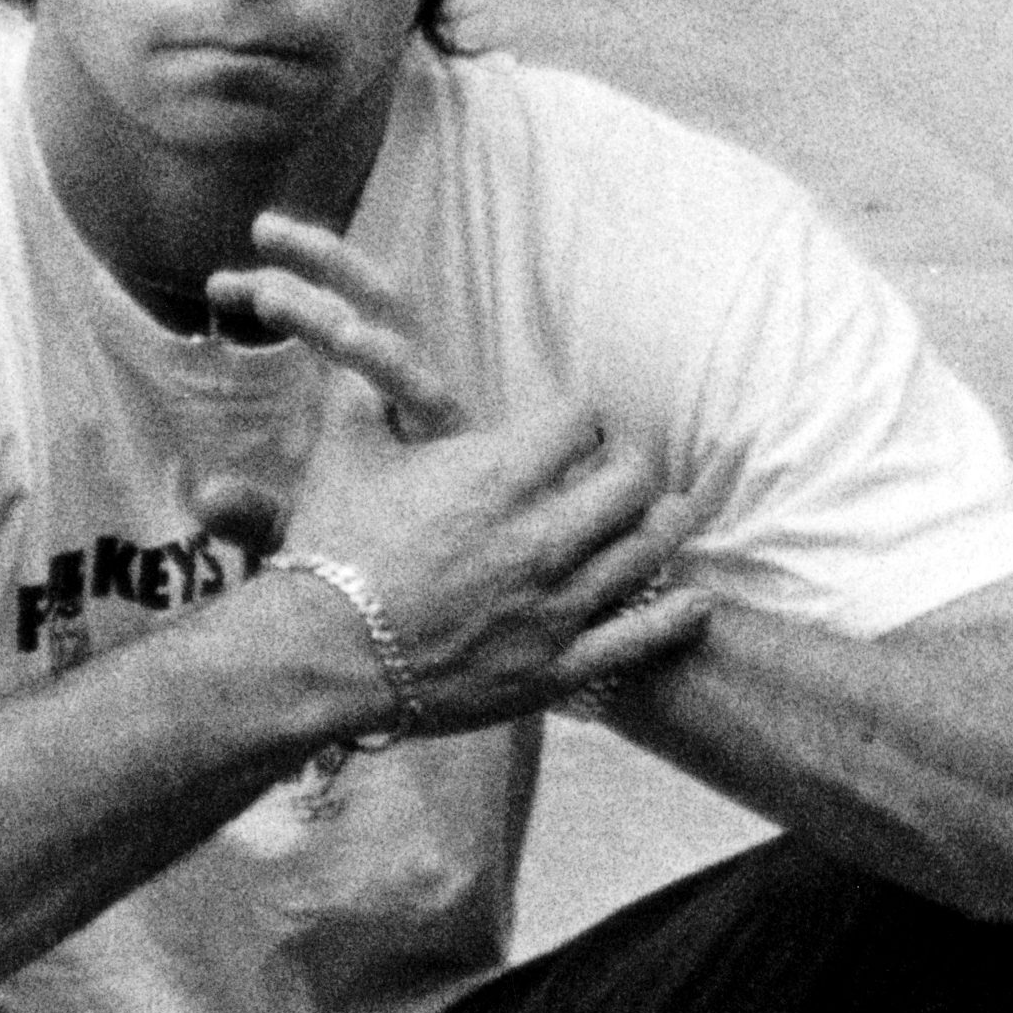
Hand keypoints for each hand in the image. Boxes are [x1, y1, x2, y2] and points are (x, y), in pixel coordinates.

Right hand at [207, 211, 709, 732]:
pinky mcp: (555, 666)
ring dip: (660, 524)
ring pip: (650, 548)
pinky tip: (696, 598)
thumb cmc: (327, 553)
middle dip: (628, 466)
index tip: (572, 429)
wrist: (316, 657)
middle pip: (633, 479)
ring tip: (657, 517)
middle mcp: (541, 535)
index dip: (581, 419)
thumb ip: (362, 394)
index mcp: (497, 475)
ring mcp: (554, 605)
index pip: (583, 420)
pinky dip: (678, 614)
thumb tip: (351, 347)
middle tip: (615, 472)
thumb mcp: (340, 456)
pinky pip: (642, 636)